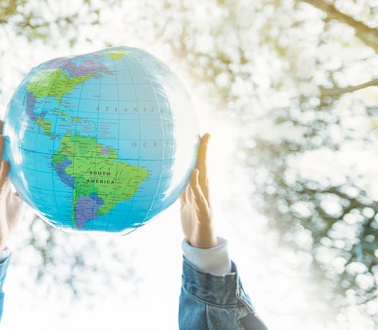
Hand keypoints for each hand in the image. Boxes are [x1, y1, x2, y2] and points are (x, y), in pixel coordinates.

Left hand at [180, 133, 216, 248]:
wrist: (200, 243)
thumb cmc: (192, 220)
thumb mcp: (185, 201)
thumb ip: (182, 187)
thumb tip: (172, 175)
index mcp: (198, 188)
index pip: (198, 166)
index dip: (199, 151)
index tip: (199, 134)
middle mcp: (203, 192)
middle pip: (204, 167)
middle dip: (204, 151)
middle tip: (205, 134)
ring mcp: (205, 201)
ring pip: (204, 179)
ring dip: (202, 162)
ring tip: (202, 146)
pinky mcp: (203, 213)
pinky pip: (199, 197)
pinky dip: (196, 185)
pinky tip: (195, 174)